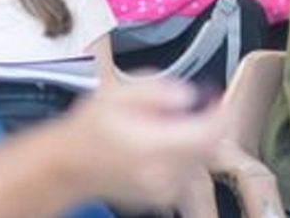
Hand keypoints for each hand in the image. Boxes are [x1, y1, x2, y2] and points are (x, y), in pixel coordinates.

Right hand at [58, 78, 222, 210]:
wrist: (67, 166)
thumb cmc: (89, 130)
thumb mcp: (116, 93)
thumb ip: (156, 89)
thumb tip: (187, 94)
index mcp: (154, 146)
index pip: (210, 133)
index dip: (222, 112)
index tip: (220, 99)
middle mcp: (162, 173)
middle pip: (209, 148)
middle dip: (206, 124)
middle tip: (190, 107)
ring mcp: (163, 191)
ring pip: (199, 161)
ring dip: (193, 141)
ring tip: (163, 126)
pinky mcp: (160, 199)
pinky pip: (184, 174)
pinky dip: (180, 156)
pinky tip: (156, 145)